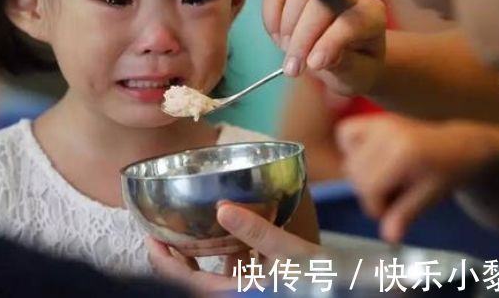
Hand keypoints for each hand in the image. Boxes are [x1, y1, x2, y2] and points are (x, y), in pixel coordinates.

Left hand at [147, 203, 320, 292]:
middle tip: (163, 228)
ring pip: (214, 274)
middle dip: (177, 254)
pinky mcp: (261, 285)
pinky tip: (232, 229)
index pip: (186, 283)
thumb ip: (257, 232)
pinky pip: (235, 270)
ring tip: (194, 223)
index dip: (163, 261)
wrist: (348, 287)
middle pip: (194, 279)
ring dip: (202, 252)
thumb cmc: (323, 276)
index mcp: (237, 293)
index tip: (151, 236)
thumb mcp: (292, 253)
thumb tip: (222, 209)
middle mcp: (238, 293)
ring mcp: (249, 291)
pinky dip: (227, 252)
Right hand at [262, 0, 385, 95]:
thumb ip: (343, 65)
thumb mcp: (356, 75)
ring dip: (286, 26)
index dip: (328, 43)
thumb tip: (317, 58)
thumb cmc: (357, 67)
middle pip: (319, 2)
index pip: (348, 21)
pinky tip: (278, 38)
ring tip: (290, 54)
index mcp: (371, 14)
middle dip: (302, 37)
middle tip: (293, 68)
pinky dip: (271, 15)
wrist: (349, 59)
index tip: (312, 65)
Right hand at [338, 115, 495, 242]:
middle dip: (369, 192)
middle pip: (355, 174)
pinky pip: (345, 133)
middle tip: (391, 196)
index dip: (376, 207)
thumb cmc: (447, 174)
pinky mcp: (373, 118)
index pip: (370, 187)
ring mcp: (379, 122)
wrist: (459, 147)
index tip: (390, 213)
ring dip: (360, 175)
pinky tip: (369, 157)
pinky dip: (350, 148)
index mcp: (404, 154)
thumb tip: (388, 238)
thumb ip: (405, 215)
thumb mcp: (430, 197)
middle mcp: (387, 133)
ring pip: (348, 158)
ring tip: (384, 178)